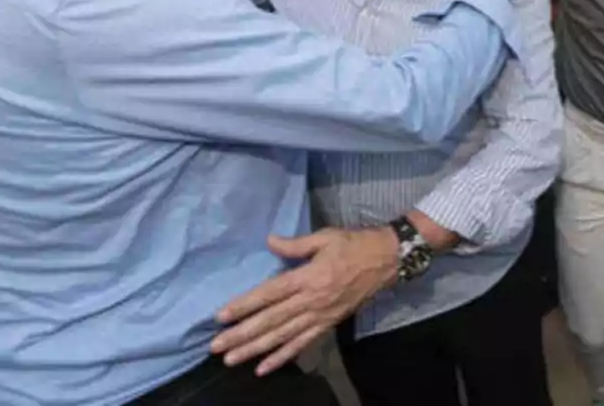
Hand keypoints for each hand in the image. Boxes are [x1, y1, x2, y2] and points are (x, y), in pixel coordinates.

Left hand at [210, 228, 397, 375]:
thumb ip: (295, 244)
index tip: (221, 317)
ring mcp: (320, 316)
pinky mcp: (329, 324)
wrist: (387, 260)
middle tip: (216, 346)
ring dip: (256, 350)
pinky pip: (303, 344)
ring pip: (283, 336)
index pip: (270, 293)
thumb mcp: (325, 237)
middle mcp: (312, 300)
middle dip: (242, 334)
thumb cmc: (354, 244)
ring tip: (232, 360)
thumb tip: (269, 241)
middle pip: (272, 320)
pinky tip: (263, 368)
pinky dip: (283, 357)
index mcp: (309, 276)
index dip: (244, 305)